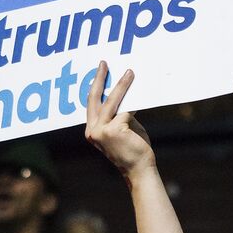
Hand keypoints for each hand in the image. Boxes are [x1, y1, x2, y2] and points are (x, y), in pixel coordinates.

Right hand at [84, 62, 155, 177]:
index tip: (99, 72)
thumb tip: (125, 94)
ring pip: (111, 102)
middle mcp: (92, 131)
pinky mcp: (114, 130)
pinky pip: (126, 110)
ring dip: (121, 85)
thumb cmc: (133, 149)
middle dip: (99, 78)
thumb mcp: (122, 128)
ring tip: (130, 73)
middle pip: (94, 98)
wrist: (140, 169)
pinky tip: (140, 93)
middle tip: (104, 63)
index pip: (91, 104)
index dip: (95, 87)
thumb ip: (119, 114)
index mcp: (92, 131)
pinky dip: (134, 101)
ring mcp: (102, 131)